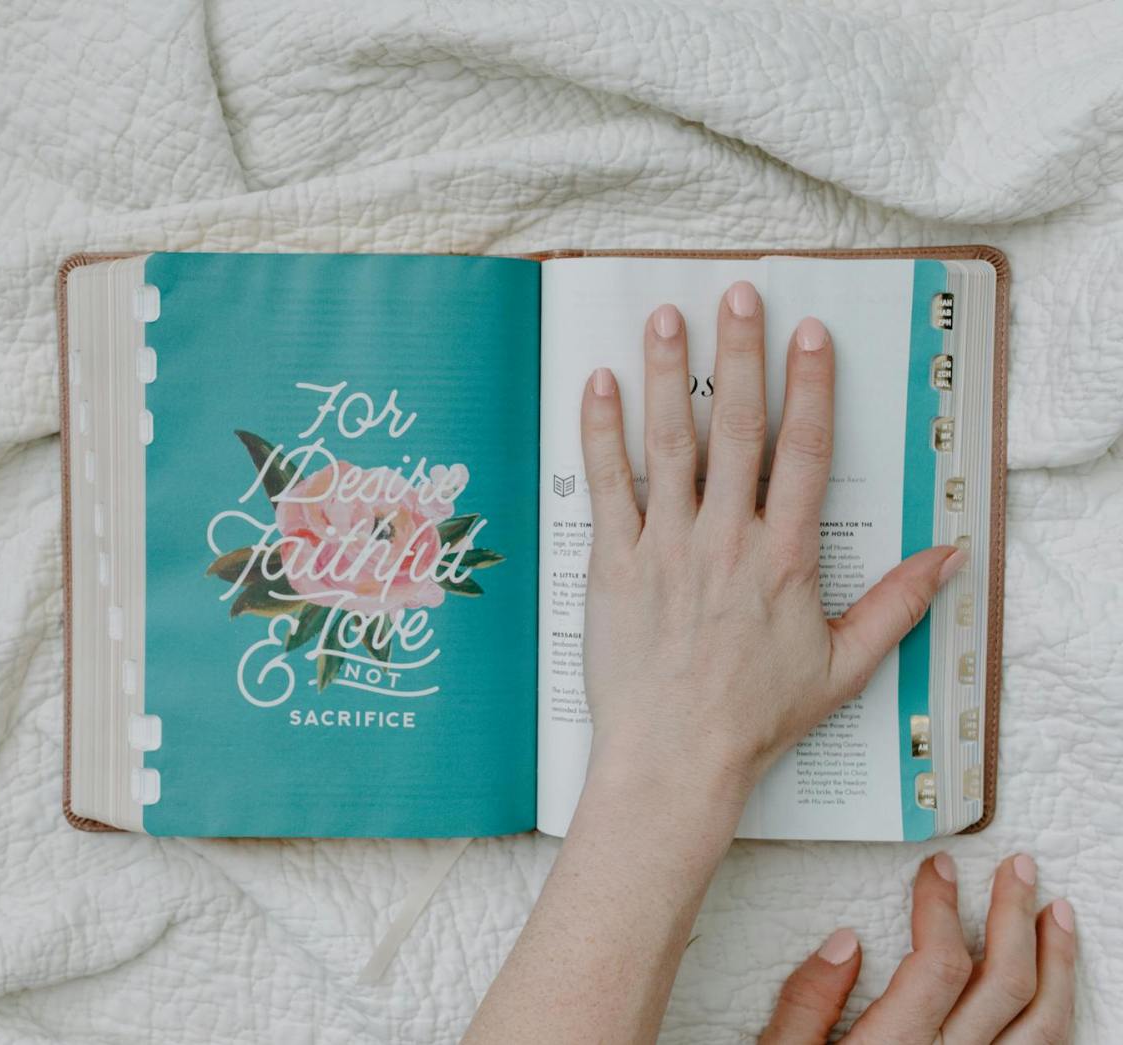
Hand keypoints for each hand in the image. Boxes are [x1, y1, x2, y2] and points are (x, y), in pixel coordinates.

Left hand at [578, 282, 964, 793]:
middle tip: (736, 293)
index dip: (810, 385)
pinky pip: (606, 485)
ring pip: (668, 443)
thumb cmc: (757, 718)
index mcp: (785, 557)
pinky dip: (600, 432)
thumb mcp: (845, 666)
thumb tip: (951, 555)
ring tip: (663, 316)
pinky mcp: (613, 564)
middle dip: (739, 354)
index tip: (808, 333)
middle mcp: (726, 539)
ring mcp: (666, 547)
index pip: (804, 452)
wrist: (676, 758)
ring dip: (665, 374)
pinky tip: (597, 383)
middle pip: (737, 427)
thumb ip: (898, 605)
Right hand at [761, 852, 1077, 1043]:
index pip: (936, 963)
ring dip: (1057, 963)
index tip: (938, 871)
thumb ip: (807, 1004)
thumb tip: (843, 943)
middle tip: (1018, 871)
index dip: (942, 907)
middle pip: (1002, 983)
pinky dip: (1059, 1017)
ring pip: (1043, 1025)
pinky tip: (1055, 989)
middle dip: (1014, 916)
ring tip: (1057, 916)